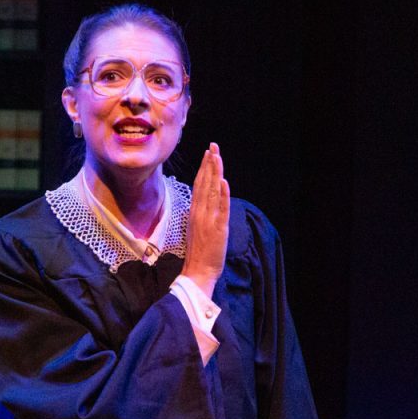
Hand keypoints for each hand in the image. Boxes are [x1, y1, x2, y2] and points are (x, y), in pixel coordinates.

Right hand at [182, 143, 229, 294]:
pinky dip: (223, 195)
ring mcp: (208, 220)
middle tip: (213, 146)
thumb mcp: (196, 228)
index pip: (199, 185)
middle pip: (204, 183)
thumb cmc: (198, 253)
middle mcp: (199, 213)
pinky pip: (221, 209)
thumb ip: (199, 213)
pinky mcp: (218, 229)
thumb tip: (203, 200)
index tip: (208, 153)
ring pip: (212, 192)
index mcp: (194, 212)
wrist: (197, 272)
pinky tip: (224, 182)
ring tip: (217, 156)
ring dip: (215, 173)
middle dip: (209, 164)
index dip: (203, 168)